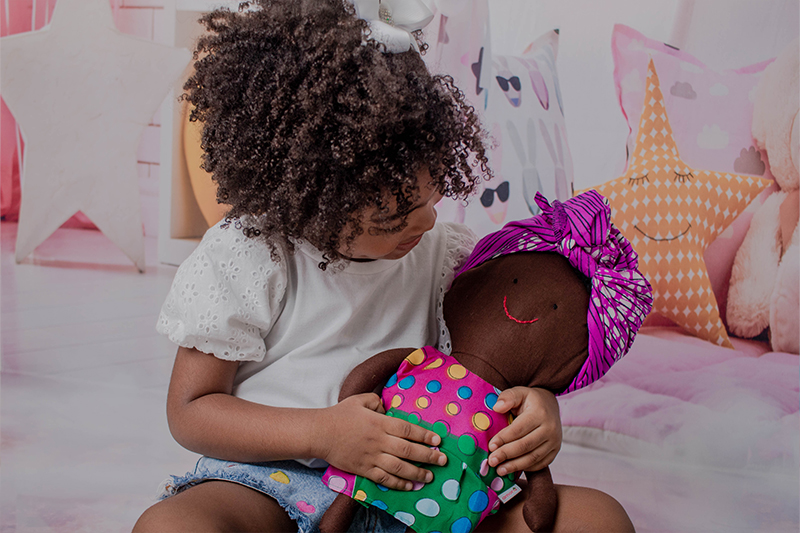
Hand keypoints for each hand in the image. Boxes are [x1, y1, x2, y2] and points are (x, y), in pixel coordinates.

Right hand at [319, 393, 447, 490]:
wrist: (320, 433)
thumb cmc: (340, 414)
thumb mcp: (360, 399)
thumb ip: (378, 401)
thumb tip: (389, 408)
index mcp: (380, 422)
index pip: (408, 429)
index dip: (425, 436)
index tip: (438, 441)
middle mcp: (379, 441)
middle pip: (408, 450)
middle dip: (428, 456)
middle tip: (442, 460)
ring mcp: (372, 457)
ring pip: (400, 467)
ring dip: (417, 473)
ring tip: (430, 476)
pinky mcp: (364, 469)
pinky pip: (384, 478)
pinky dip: (398, 483)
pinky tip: (410, 486)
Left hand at [487, 387, 561, 475]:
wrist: (550, 405)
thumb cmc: (530, 400)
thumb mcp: (519, 392)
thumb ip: (508, 397)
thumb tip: (496, 407)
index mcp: (540, 413)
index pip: (519, 429)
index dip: (504, 438)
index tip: (490, 445)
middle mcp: (550, 429)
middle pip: (525, 445)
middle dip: (506, 455)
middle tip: (492, 460)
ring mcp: (554, 442)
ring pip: (533, 458)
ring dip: (515, 465)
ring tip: (499, 470)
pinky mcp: (554, 452)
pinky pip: (539, 464)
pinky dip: (525, 468)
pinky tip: (512, 469)